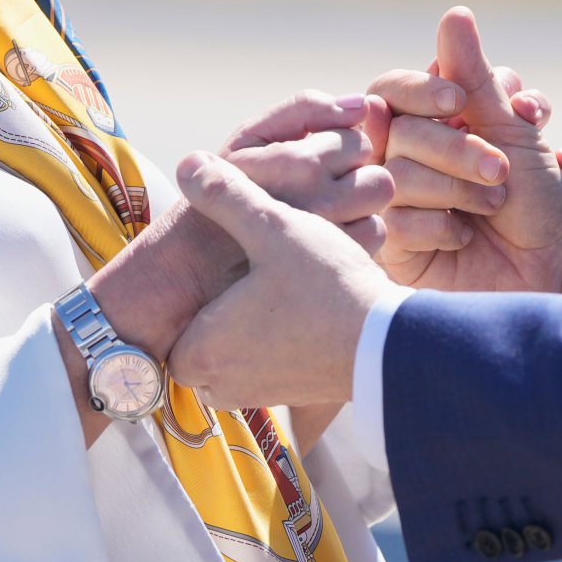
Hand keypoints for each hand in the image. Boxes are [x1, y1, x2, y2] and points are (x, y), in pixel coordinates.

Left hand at [167, 152, 389, 408]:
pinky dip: (277, 343)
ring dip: (250, 326)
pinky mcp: (290, 398)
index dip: (199, 287)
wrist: (388, 344)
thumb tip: (188, 164)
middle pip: (202, 337)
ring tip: (281, 288)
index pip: (173, 320)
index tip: (225, 268)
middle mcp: (219, 384)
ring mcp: (256, 395)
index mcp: (199, 349)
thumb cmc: (326, 289)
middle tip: (253, 275)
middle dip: (222, 308)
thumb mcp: (273, 230)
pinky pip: (265, 368)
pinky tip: (305, 310)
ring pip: (233, 353)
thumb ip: (226, 196)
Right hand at [221, 90, 397, 255]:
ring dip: (361, 206)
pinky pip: (373, 238)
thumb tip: (362, 103)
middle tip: (328, 187)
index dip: (340, 149)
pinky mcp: (331, 267)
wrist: (197, 261)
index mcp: (297, 165)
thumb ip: (306, 109)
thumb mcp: (253, 136)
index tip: (315, 162)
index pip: (357, 141)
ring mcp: (327, 243)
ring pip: (377, 212)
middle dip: (358, 178)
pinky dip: (357, 233)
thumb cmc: (229, 186)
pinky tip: (327, 235)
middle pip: (378, 178)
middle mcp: (316, 203)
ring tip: (327, 211)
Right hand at [371, 7, 561, 293]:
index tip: (457, 98)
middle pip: (399, 131)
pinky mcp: (393, 245)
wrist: (559, 266)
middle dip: (459, 149)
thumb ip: (476, 74)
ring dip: (458, 191)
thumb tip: (455, 13)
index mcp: (429, 122)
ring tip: (495, 205)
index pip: (393, 88)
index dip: (419, 88)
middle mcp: (404, 157)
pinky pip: (396, 222)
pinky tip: (465, 238)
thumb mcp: (512, 127)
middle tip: (502, 171)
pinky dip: (441, 229)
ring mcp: (395, 201)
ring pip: (397, 176)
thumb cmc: (541, 195)